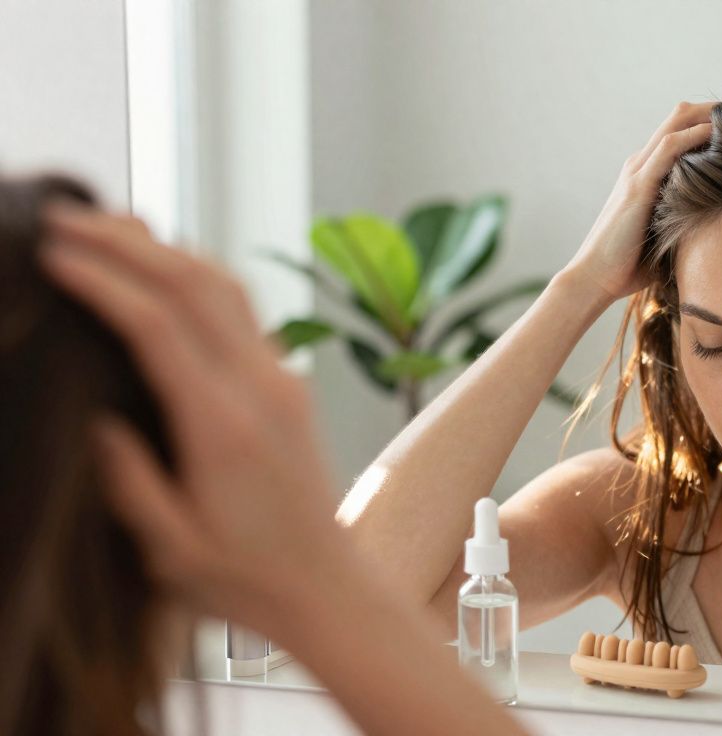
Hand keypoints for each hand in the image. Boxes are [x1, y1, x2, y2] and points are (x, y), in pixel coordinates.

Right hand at [37, 206, 344, 633]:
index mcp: (224, 426)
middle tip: (62, 217)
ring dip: (164, 246)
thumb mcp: (170, 547)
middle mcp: (261, 387)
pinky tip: (159, 266)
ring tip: (103, 225)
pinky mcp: (288, 381)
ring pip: (224, 285)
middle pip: (193, 285)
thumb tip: (94, 415)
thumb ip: (129, 480)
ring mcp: (281, 378)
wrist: (325, 584)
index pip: (157, 326)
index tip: (50, 253)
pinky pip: (240, 308)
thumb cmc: (243, 577)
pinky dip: (195, 273)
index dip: (102, 281)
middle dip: (125, 242)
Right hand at [563, 100, 714, 300]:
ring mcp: (637, 172)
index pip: (678, 133)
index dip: (708, 122)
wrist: (594, 278)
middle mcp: (640, 165)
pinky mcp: (638, 185)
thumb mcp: (666, 236)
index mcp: (646, 174)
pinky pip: (668, 148)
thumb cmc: (629, 265)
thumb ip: (686, 223)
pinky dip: (693, 135)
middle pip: (679, 118)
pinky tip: (716, 132)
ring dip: (708, 114)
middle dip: (713, 109)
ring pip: (675, 124)